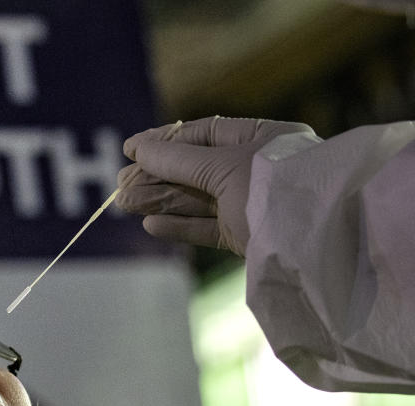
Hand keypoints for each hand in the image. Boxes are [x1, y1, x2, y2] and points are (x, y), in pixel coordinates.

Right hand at [116, 116, 315, 255]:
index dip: (164, 142)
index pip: (202, 135)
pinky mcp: (247, 236)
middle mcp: (256, 169)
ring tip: (125, 204)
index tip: (130, 150)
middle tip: (120, 185)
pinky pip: (207, 228)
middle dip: (156, 177)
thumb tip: (139, 151)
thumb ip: (177, 161)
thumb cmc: (274, 187)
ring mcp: (251, 204)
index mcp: (260, 139)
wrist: (317, 239)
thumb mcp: (223, 167)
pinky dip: (179, 226)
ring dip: (160, 201)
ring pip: (197, 200)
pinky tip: (151, 225)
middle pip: (195, 170)